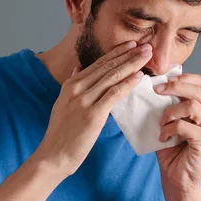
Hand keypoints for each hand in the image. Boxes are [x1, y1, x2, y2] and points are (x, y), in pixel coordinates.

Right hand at [35, 41, 152, 176]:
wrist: (53, 155)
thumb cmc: (60, 133)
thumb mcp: (62, 103)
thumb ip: (72, 84)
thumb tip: (78, 68)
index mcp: (70, 84)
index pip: (98, 64)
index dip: (116, 53)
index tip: (131, 45)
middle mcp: (76, 88)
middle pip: (107, 67)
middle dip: (128, 55)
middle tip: (146, 46)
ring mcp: (84, 100)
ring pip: (112, 77)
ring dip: (132, 64)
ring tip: (147, 56)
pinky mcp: (93, 114)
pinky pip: (114, 94)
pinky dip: (128, 84)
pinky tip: (139, 77)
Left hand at [153, 73, 200, 193]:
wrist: (177, 178)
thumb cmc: (172, 149)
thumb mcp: (171, 120)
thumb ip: (171, 102)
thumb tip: (159, 81)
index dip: (183, 77)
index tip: (163, 80)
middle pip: (198, 90)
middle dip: (174, 86)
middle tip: (156, 91)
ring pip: (192, 105)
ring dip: (170, 112)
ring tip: (162, 123)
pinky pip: (185, 125)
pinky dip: (169, 128)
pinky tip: (163, 137)